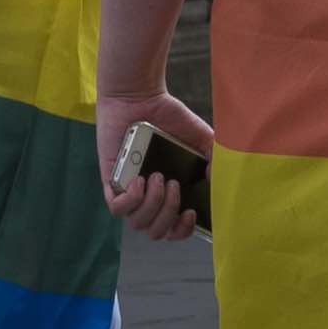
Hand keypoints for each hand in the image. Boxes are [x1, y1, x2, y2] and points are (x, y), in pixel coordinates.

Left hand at [98, 89, 213, 241]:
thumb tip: (216, 180)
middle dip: (168, 215)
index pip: (174, 229)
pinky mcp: (111, 182)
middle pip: (156, 231)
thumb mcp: (199, 137)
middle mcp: (150, 196)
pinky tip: (140, 179)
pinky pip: (116, 208)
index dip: (183, 230)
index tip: (191, 212)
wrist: (139, 97)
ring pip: (137, 223)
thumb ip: (214, 157)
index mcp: (171, 192)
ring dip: (153, 204)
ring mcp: (129, 191)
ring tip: (158, 177)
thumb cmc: (168, 116)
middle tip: (174, 186)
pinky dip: (131, 199)